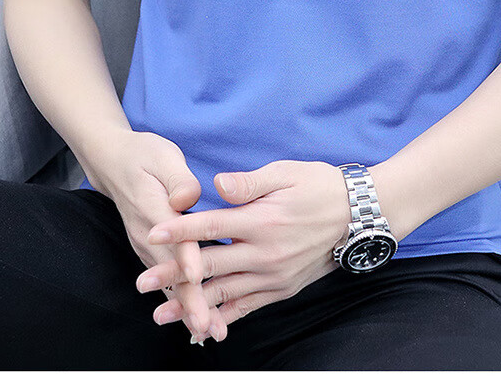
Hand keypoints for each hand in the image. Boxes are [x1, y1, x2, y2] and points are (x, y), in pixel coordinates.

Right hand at [83, 128, 227, 341]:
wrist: (113, 163)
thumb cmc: (144, 155)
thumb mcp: (163, 156)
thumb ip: (178, 178)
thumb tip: (188, 197)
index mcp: (152, 209)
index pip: (171, 238)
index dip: (185, 257)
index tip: (198, 277)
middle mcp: (147, 235)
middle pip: (170, 272)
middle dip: (190, 300)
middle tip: (208, 326)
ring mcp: (147, 246)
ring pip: (169, 282)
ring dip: (188, 307)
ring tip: (209, 331)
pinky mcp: (152, 251)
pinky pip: (168, 279)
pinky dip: (182, 300)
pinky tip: (199, 318)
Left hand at [136, 159, 351, 341]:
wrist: (358, 215)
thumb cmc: (320, 186)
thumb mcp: (286, 173)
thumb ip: (249, 182)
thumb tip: (217, 183)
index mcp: (262, 220)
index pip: (212, 225)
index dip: (180, 230)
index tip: (153, 232)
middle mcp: (265, 253)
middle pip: (211, 266)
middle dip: (173, 275)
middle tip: (142, 283)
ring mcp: (273, 276)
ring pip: (225, 294)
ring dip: (191, 304)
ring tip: (161, 312)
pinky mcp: (281, 289)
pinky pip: (247, 308)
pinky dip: (224, 319)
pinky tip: (203, 326)